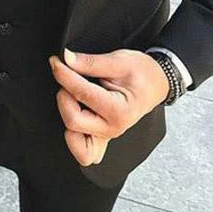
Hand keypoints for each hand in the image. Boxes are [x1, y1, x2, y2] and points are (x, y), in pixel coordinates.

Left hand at [47, 47, 169, 165]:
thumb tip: (66, 59)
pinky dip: (74, 140)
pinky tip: (75, 116)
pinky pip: (84, 152)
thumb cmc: (142, 73)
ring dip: (67, 118)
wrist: (156, 83)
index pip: (82, 94)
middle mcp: (113, 128)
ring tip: (72, 99)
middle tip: (67, 79)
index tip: (56, 62)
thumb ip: (90, 62)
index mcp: (120, 110)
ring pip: (74, 141)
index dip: (64, 75)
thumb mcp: (119, 60)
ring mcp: (107, 136)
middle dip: (64, 97)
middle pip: (73, 121)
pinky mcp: (102, 138)